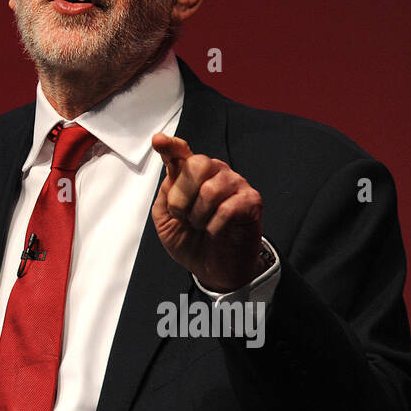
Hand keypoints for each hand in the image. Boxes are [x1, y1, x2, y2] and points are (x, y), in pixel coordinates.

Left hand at [150, 133, 263, 292]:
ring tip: (201, 225)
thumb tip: (172, 172)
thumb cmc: (192, 241)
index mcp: (192, 174)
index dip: (171, 146)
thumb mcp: (166, 219)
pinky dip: (214, 226)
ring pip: (211, 189)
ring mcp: (235, 184)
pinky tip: (215, 231)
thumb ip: (166, 194)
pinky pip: (227, 208)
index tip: (159, 141)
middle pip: (196, 165)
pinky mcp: (252, 201)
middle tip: (183, 216)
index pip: (181, 153)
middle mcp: (215, 173)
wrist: (215, 269)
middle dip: (182, 196)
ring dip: (198, 215)